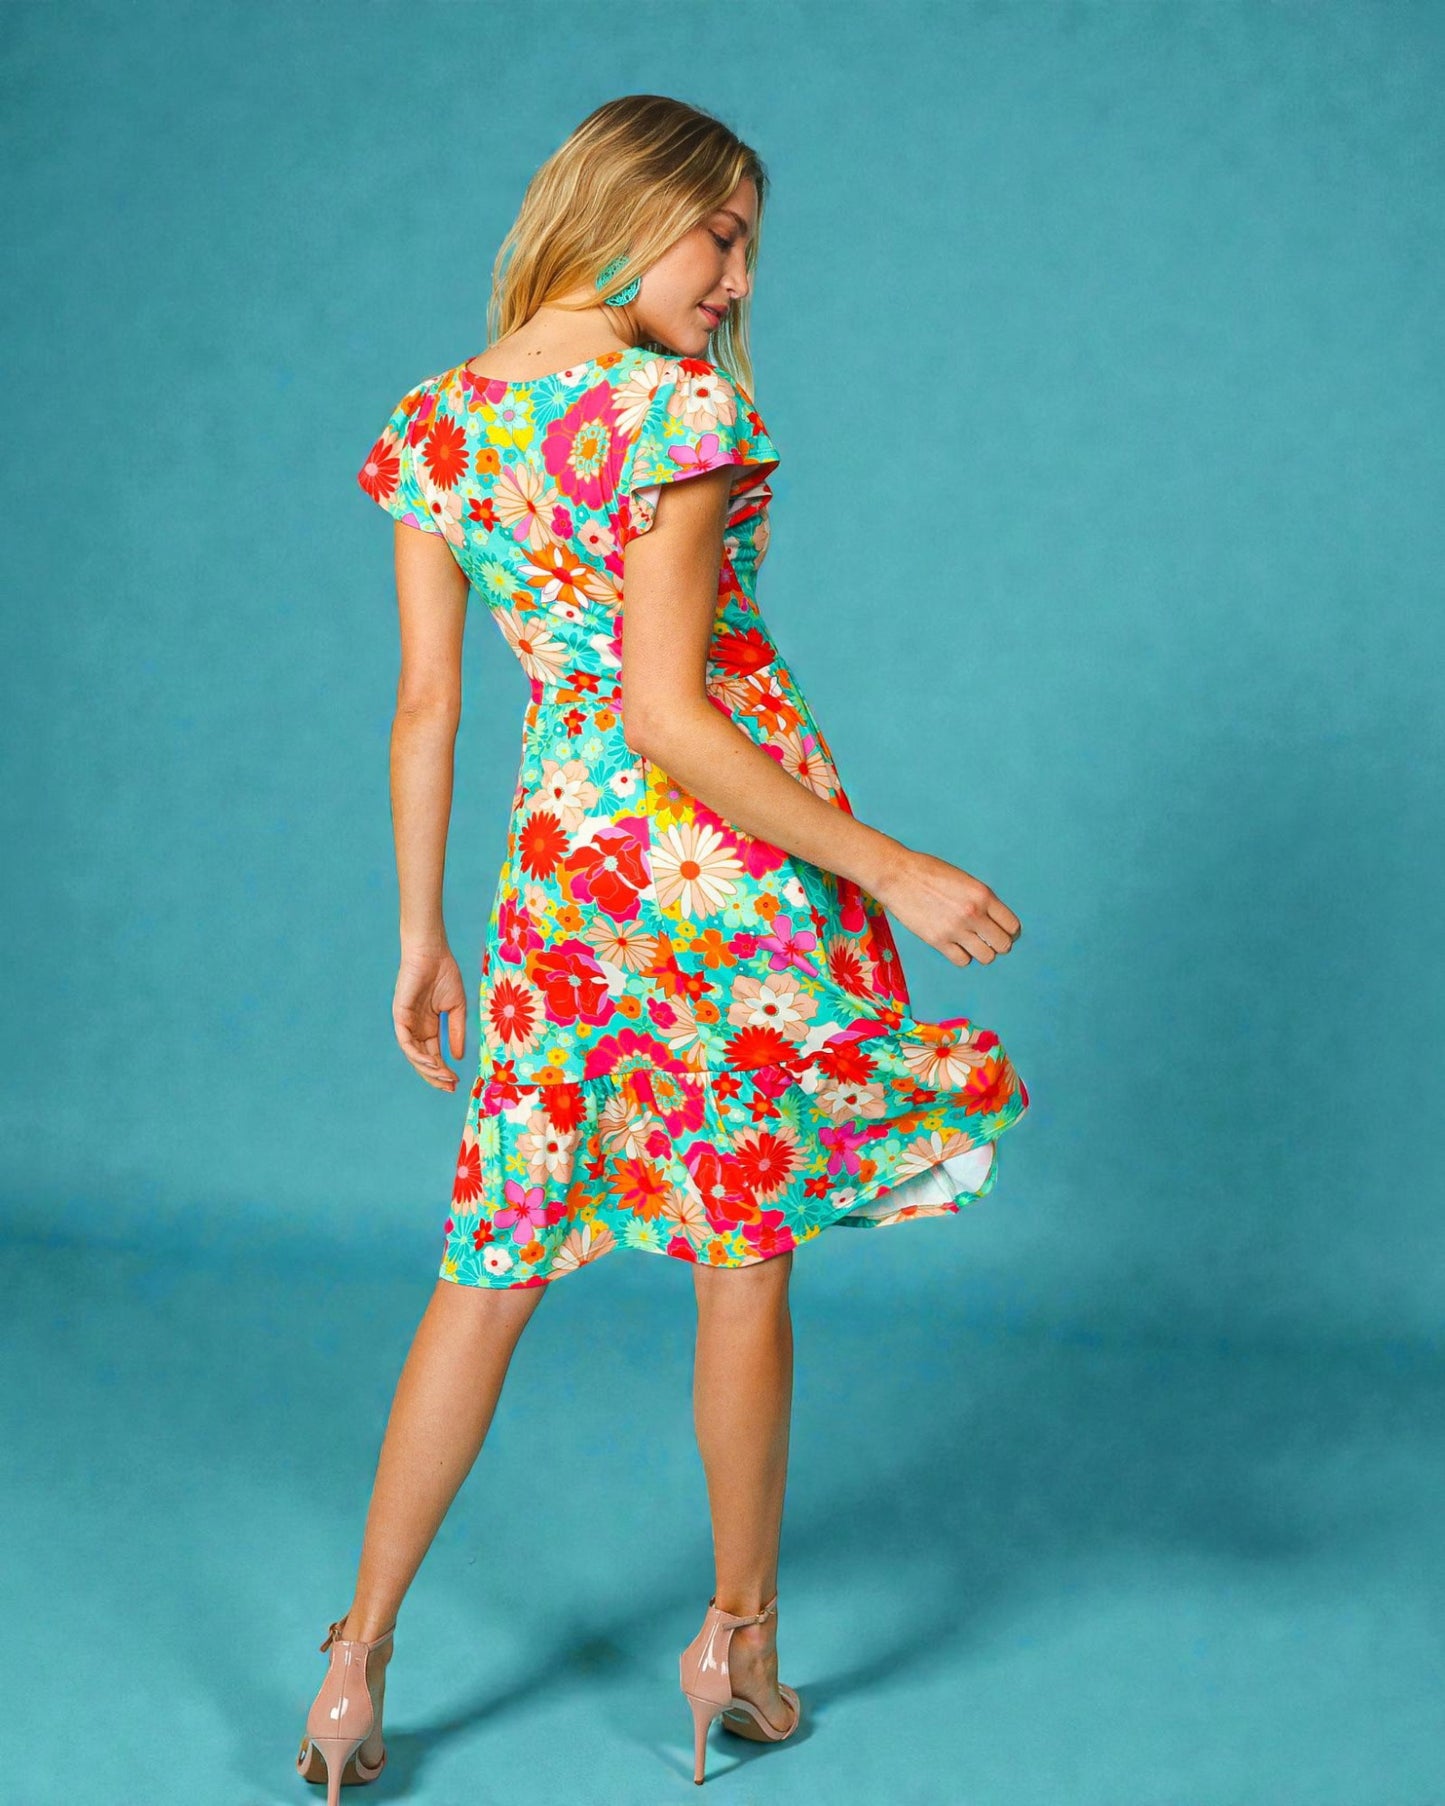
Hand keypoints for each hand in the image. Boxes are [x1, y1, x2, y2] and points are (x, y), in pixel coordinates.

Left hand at [392, 945, 467, 1090]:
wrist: (432, 953)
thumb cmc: (445, 975)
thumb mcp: (457, 1008)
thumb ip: (457, 1032)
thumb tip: (458, 1058)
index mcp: (429, 1027)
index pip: (434, 1055)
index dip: (443, 1071)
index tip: (456, 1083)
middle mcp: (416, 1029)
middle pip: (423, 1060)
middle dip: (435, 1076)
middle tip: (450, 1088)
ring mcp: (406, 1024)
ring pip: (414, 1055)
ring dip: (428, 1069)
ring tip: (444, 1077)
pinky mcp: (399, 1016)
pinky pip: (406, 1042)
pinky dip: (417, 1055)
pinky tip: (432, 1062)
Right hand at [872, 847, 1021, 967]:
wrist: (897, 875)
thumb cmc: (929, 873)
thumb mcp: (964, 880)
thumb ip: (981, 900)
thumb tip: (993, 921)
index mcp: (983, 895)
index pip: (1012, 925)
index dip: (1010, 931)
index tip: (1003, 931)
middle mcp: (973, 914)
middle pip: (1003, 944)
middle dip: (999, 944)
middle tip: (988, 939)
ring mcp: (955, 929)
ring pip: (986, 957)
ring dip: (982, 952)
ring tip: (972, 944)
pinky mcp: (937, 941)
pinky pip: (962, 961)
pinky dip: (962, 956)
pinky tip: (955, 946)